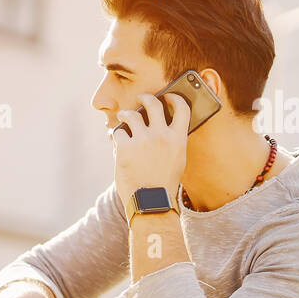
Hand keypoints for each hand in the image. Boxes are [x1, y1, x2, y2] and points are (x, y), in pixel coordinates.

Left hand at [111, 91, 189, 211]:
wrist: (150, 201)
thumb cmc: (164, 183)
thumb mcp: (177, 160)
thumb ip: (172, 141)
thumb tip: (162, 125)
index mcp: (178, 139)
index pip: (181, 108)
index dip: (175, 98)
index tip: (169, 96)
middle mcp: (161, 135)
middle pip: (153, 104)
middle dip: (146, 97)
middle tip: (142, 97)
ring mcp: (142, 140)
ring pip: (131, 115)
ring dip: (126, 113)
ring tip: (124, 116)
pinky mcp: (125, 147)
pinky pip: (118, 133)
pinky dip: (117, 137)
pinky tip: (118, 143)